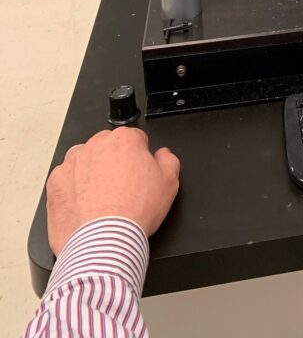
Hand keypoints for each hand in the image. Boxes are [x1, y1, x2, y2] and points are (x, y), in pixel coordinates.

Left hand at [46, 128, 179, 255]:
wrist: (103, 242)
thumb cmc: (134, 213)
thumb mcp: (169, 184)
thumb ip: (168, 160)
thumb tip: (163, 155)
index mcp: (125, 140)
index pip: (136, 139)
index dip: (140, 159)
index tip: (139, 175)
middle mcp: (96, 145)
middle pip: (108, 148)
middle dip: (114, 163)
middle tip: (122, 189)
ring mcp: (72, 162)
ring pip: (85, 161)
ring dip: (92, 173)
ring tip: (102, 200)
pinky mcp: (55, 182)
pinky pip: (66, 180)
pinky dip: (73, 190)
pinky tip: (85, 206)